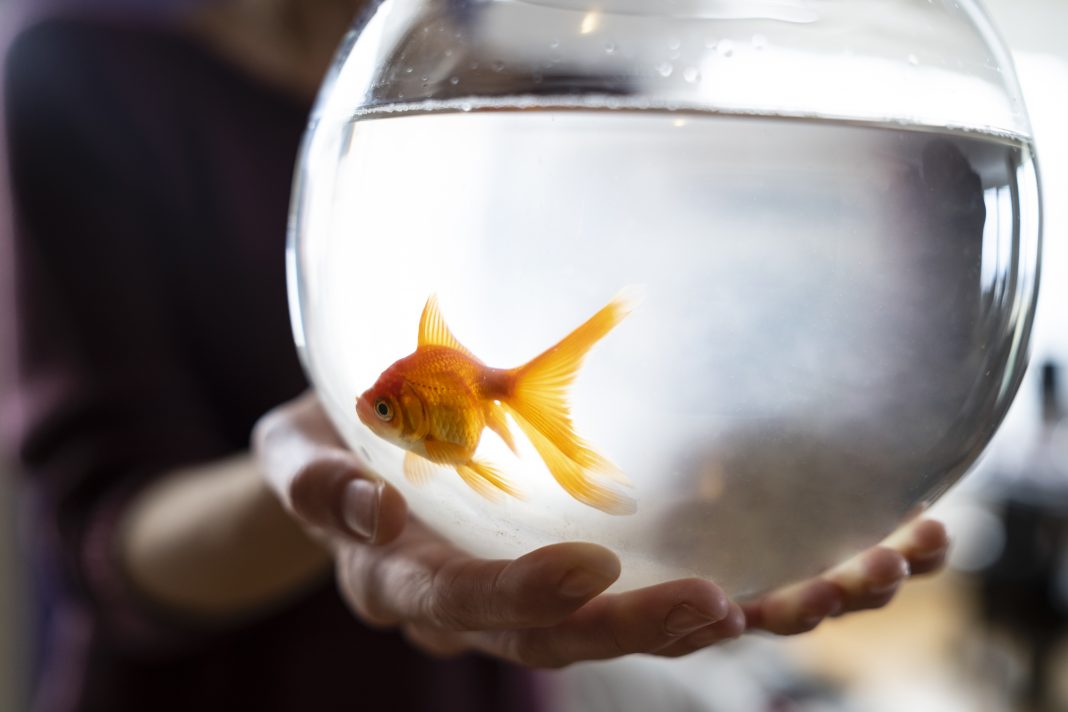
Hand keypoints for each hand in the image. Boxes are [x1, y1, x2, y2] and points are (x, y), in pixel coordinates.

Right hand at [254, 392, 949, 664]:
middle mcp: (490, 595)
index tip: (585, 570)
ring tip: (828, 584)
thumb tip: (365, 500)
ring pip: (645, 615)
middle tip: (725, 605)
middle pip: (573, 631)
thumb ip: (315, 482)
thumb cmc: (330, 446)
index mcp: (417, 577)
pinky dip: (771, 570)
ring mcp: (547, 580)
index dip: (526, 598)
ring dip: (736, 609)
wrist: (360, 452)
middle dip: (646, 627)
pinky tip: (867, 545)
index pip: (472, 604)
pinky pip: (679, 569)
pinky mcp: (599, 551)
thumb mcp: (296, 457)